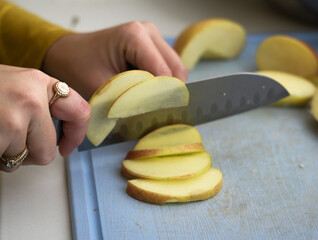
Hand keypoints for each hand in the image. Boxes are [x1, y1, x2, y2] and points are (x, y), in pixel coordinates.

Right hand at [0, 65, 89, 171]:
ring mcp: (11, 118)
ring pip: (22, 160)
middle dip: (29, 153)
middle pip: (47, 151)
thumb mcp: (17, 85)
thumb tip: (64, 137)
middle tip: (9, 138)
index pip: (79, 112)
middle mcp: (30, 98)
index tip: (68, 146)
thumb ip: (41, 104)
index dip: (76, 134)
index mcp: (39, 82)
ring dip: (5, 154)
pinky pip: (3, 163)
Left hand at [42, 21, 187, 99]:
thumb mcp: (103, 88)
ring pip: (176, 70)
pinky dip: (161, 84)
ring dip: (165, 89)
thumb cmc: (78, 67)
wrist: (68, 54)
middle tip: (154, 112)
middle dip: (168, 93)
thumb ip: (131, 100)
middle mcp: (148, 31)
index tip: (158, 116)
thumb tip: (157, 113)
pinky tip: (145, 91)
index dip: (164, 97)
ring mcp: (152, 36)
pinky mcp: (152, 45)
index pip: (165, 73)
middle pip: (177, 70)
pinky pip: (168, 68)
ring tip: (147, 101)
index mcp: (135, 36)